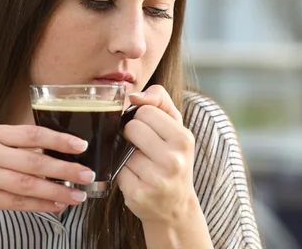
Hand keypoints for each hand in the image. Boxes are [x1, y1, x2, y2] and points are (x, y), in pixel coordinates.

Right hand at [0, 124, 95, 230]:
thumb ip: (20, 148)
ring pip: (28, 184)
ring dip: (57, 191)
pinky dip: (41, 205)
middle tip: (88, 174)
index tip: (82, 145)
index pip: (33, 133)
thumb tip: (61, 154)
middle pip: (34, 161)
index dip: (59, 139)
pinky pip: (17, 202)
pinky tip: (57, 205)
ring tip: (78, 196)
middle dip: (66, 169)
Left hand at [118, 85, 196, 224]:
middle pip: (131, 128)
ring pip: (122, 151)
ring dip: (127, 157)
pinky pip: (117, 171)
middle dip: (132, 136)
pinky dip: (123, 174)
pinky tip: (137, 179)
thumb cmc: (174, 159)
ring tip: (143, 166)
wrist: (176, 207)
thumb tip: (133, 95)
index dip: (142, 119)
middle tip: (144, 148)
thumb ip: (159, 101)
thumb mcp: (176, 128)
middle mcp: (173, 159)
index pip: (145, 111)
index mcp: (184, 138)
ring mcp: (156, 179)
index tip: (151, 132)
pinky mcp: (138, 195)